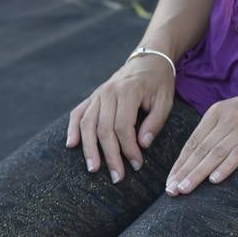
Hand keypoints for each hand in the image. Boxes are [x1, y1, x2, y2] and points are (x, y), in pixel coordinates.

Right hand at [67, 54, 174, 183]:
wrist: (149, 60)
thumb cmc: (159, 82)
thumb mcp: (165, 100)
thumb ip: (155, 122)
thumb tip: (142, 145)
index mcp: (129, 91)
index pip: (123, 126)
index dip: (129, 148)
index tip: (136, 165)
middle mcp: (109, 92)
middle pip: (104, 129)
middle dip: (110, 155)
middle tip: (117, 176)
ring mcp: (98, 94)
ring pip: (88, 124)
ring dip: (89, 148)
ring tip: (93, 168)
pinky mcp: (93, 96)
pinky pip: (78, 113)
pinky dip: (72, 128)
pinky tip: (71, 144)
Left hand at [165, 84, 237, 195]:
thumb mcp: (234, 111)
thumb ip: (217, 128)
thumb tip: (199, 154)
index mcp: (216, 112)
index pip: (193, 141)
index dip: (179, 163)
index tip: (169, 181)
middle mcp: (227, 119)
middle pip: (200, 149)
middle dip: (183, 171)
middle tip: (171, 190)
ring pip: (215, 153)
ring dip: (197, 173)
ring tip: (185, 189)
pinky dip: (225, 167)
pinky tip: (214, 180)